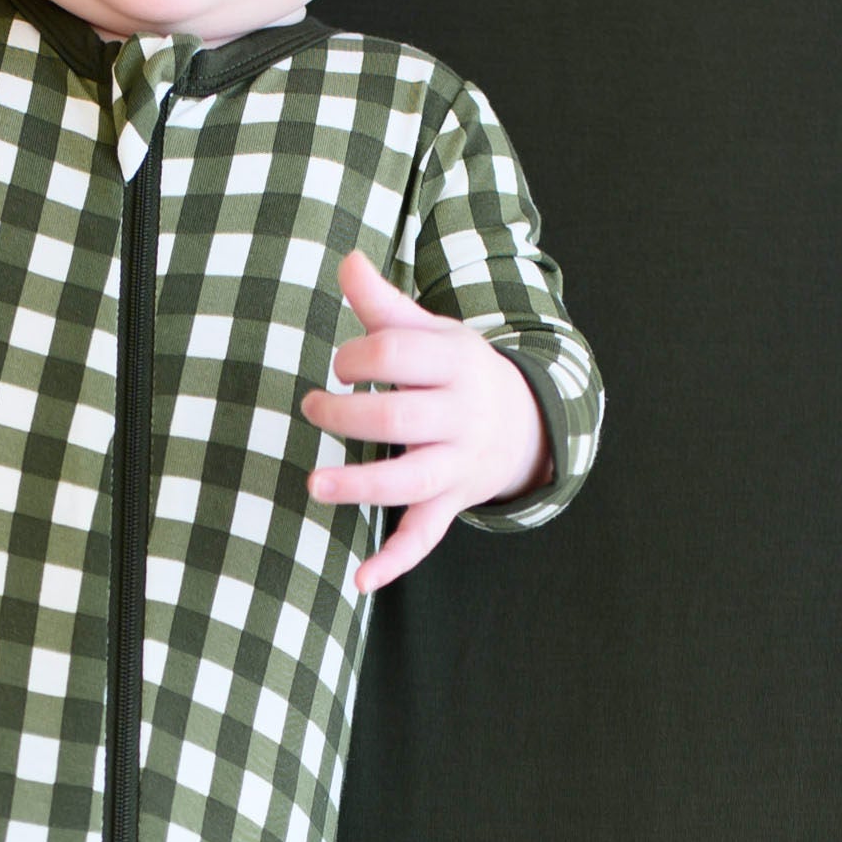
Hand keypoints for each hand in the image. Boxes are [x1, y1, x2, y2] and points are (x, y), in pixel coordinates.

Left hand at [300, 252, 553, 592]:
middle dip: (346, 413)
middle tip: (314, 407)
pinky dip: (395, 560)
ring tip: (314, 484)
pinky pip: (425, 536)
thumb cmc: (458, 371)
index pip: (396, 352)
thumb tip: (346, 261)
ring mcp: (458, 463)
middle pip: (397, 416)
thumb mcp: (432, 332)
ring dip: (359, 484)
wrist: (527, 422)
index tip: (341, 364)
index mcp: (455, 362)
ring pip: (409, 479)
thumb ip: (385, 304)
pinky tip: (361, 579)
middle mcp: (461, 415)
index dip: (356, 354)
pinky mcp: (451, 501)